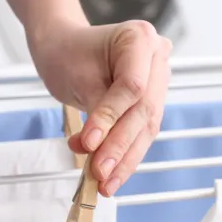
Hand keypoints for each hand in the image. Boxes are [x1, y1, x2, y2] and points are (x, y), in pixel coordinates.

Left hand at [29, 20, 172, 196]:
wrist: (63, 48)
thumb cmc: (67, 54)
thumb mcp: (78, 79)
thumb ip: (96, 112)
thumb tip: (100, 149)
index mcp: (140, 39)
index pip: (133, 86)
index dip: (111, 118)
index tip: (89, 143)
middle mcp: (157, 58)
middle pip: (143, 109)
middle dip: (119, 145)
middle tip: (99, 171)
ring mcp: (158, 80)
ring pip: (146, 127)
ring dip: (124, 158)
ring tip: (105, 181)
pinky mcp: (151, 101)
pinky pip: (141, 131)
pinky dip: (124, 154)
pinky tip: (111, 175)